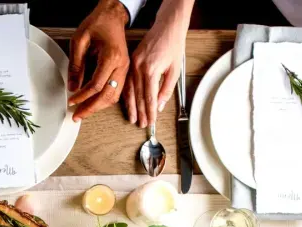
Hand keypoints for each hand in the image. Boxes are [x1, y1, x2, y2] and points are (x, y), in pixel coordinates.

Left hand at [67, 0, 129, 121]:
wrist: (113, 15)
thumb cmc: (98, 23)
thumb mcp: (80, 40)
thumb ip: (76, 65)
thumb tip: (73, 86)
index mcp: (111, 57)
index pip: (96, 85)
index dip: (82, 96)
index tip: (71, 101)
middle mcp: (122, 65)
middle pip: (107, 95)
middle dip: (91, 108)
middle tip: (77, 116)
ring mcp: (125, 69)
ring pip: (114, 96)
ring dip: (98, 107)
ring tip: (84, 112)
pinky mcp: (124, 70)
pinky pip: (117, 91)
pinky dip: (105, 100)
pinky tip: (94, 103)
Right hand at [123, 0, 193, 127]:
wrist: (166, 27)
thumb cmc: (173, 45)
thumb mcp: (175, 70)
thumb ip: (166, 89)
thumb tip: (160, 106)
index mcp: (151, 70)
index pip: (149, 97)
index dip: (150, 111)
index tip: (151, 121)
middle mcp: (139, 68)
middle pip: (138, 96)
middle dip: (140, 112)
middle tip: (141, 124)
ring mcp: (132, 64)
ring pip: (129, 90)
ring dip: (131, 106)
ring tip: (133, 118)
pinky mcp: (130, 62)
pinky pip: (126, 82)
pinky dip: (126, 94)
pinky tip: (127, 103)